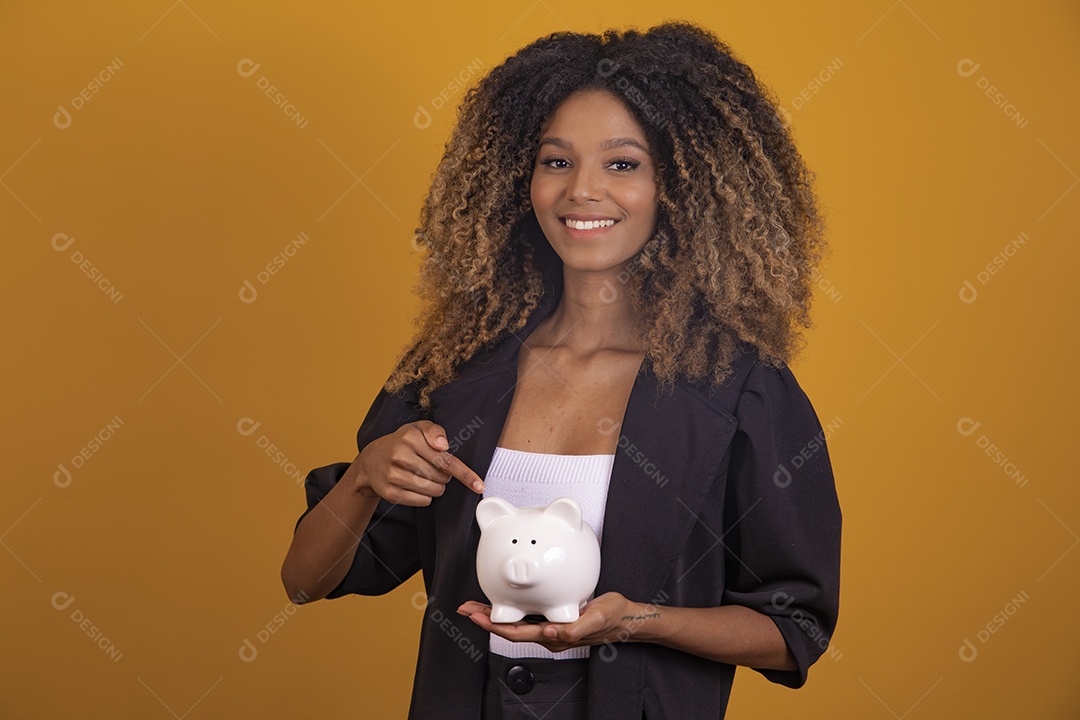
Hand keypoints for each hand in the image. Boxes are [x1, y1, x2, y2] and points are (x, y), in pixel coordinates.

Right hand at [351, 420, 483, 505]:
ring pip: (433, 491)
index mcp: (411, 437)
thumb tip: (444, 445)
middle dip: (444, 477)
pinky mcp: (390, 493)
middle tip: (433, 469)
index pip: (446, 459)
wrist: (371, 460)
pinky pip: (422, 501)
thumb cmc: (402, 443)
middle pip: (441, 477)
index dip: (464, 474)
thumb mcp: (417, 428)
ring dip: (436, 488)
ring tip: (425, 477)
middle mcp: (400, 456)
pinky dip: (425, 497)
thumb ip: (435, 431)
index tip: (479, 485)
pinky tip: (415, 486)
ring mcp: (394, 475)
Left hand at [457, 592, 636, 653]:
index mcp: (554, 636)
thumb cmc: (611, 618)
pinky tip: (507, 600)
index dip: (494, 626)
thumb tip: (548, 633)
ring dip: (496, 613)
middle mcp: (548, 633)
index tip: (476, 617)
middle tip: (466, 608)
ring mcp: (550, 627)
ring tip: (477, 604)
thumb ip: (572, 630)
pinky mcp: (554, 617)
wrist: (624, 617)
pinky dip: (512, 608)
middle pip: (510, 629)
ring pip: (516, 622)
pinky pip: (527, 615)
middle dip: (486, 619)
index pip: (516, 633)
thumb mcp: (596, 619)